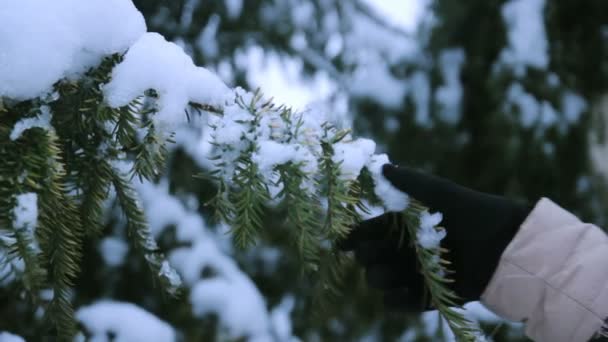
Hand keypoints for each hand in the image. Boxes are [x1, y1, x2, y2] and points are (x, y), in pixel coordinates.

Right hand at [340, 164, 530, 310]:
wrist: (505, 245)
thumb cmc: (473, 212)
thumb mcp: (440, 192)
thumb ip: (411, 181)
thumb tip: (381, 168)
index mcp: (405, 226)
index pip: (370, 232)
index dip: (354, 237)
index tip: (343, 243)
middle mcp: (406, 250)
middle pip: (370, 258)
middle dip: (367, 257)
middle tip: (374, 253)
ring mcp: (415, 273)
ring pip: (380, 281)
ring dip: (381, 278)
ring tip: (394, 273)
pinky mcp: (428, 296)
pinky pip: (399, 304)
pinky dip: (396, 301)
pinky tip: (402, 291)